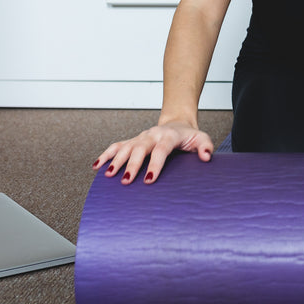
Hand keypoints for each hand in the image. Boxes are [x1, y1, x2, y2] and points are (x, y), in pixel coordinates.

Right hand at [93, 121, 213, 184]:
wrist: (178, 123)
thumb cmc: (189, 136)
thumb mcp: (202, 138)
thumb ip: (205, 146)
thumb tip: (206, 156)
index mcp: (169, 136)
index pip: (161, 150)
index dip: (155, 164)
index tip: (148, 180)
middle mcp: (152, 135)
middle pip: (140, 148)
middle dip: (132, 164)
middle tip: (126, 180)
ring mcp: (141, 137)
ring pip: (126, 147)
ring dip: (116, 160)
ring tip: (109, 175)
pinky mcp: (133, 140)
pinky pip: (117, 146)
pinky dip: (106, 155)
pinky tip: (97, 166)